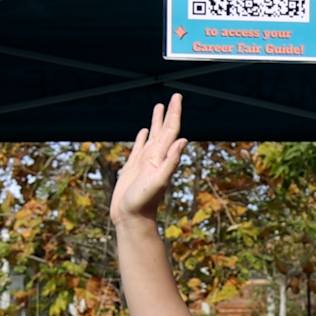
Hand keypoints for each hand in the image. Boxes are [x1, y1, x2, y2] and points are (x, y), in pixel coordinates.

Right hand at [111, 94, 187, 225]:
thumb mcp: (158, 181)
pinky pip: (139, 147)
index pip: (171, 130)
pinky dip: (142, 138)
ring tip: (158, 107)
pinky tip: (143, 132)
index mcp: (161, 157)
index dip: (174, 114)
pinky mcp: (134, 168)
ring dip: (155, 122)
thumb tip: (183, 141)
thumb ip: (171, 162)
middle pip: (163, 130)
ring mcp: (145, 162)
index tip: (178, 97)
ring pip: (152, 136)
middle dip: (168, 113)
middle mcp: (155, 157)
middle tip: (174, 96)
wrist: (132, 218)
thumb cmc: (143, 202)